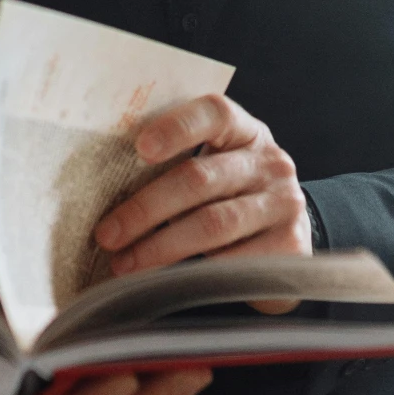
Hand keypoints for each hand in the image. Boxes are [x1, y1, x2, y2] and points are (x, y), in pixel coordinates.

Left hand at [93, 93, 308, 311]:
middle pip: (201, 178)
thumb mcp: (214, 166)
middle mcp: (270, 163)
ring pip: (213, 224)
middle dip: (146, 208)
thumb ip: (177, 163)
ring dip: (161, 247)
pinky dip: (192, 273)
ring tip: (125, 263)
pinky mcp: (290, 245)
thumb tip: (103, 186)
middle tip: (108, 233)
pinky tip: (163, 281)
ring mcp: (283, 204)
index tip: (140, 148)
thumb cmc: (230, 196)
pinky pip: (233, 262)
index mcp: (244, 131)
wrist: (287, 237)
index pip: (214, 113)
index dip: (177, 127)